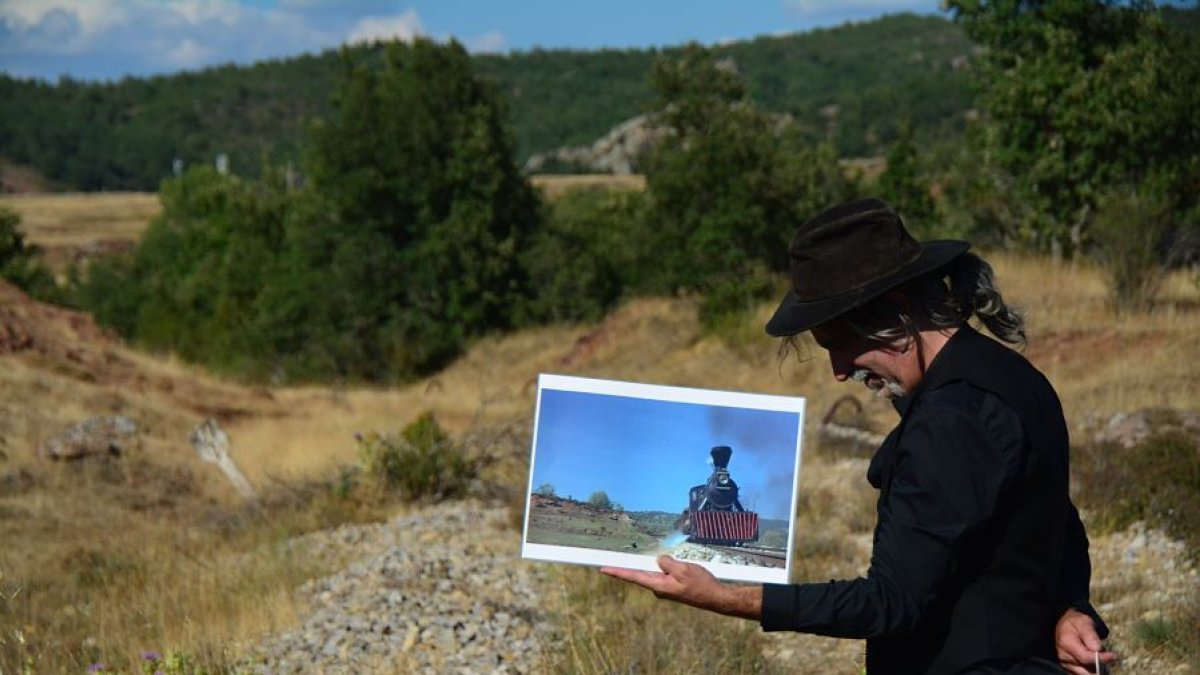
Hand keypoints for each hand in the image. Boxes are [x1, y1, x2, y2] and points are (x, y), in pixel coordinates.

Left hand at [600, 555, 761, 619]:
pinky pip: (667, 573)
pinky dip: (671, 567)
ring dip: (665, 565)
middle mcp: (658, 588)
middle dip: (644, 563)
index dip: (617, 572)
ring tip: (685, 568)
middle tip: (634, 557)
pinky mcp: (673, 586)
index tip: (602, 569)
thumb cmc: (700, 585)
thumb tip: (658, 560)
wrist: (716, 598)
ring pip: (658, 571)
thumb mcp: (682, 569)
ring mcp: (666, 588)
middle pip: (644, 572)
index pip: (632, 576)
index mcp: (657, 585)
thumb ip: (666, 563)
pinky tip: (685, 568)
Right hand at [1056, 608, 1115, 673]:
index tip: (1113, 655)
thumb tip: (1098, 649)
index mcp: (1066, 643)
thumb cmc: (1076, 623)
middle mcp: (1063, 656)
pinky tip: (1095, 662)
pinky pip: (1082, 673)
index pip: (1086, 657)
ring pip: (1085, 673)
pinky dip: (1091, 670)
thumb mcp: (1084, 622)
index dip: (1101, 658)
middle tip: (1109, 657)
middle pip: (1086, 669)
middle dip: (1099, 666)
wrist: (1063, 625)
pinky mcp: (1067, 668)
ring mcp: (1065, 663)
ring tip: (1100, 657)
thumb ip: (1090, 635)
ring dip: (1096, 669)